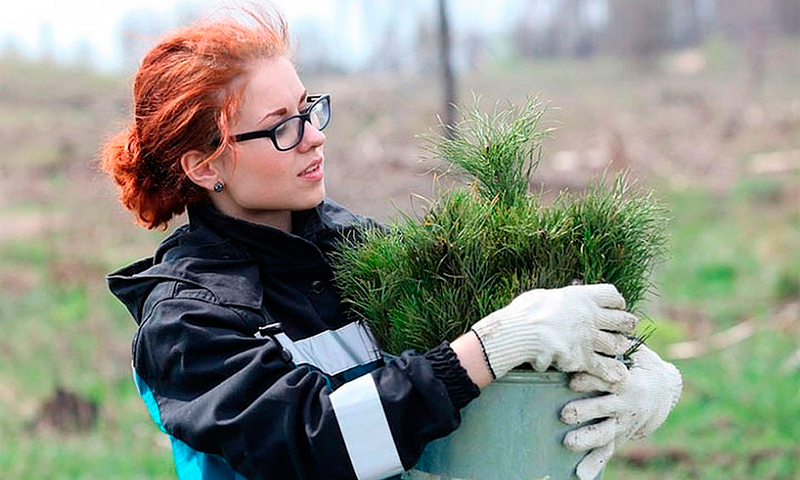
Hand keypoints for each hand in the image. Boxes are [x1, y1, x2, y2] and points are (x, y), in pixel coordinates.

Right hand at [470, 283, 636, 381]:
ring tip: (617, 350)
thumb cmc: (523, 313)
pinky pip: (605, 367)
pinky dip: (612, 372)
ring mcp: (588, 338)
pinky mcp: (582, 359)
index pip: (612, 295)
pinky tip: (618, 375)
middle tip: (623, 329)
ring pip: (617, 344)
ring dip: (618, 347)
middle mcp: (590, 316)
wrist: (517, 333)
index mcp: (580, 297)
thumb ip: (560, 298)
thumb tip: (564, 296)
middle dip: (625, 325)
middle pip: (622, 320)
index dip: (617, 302)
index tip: (615, 308)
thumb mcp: (543, 296)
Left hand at [560, 344, 682, 479]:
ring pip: (604, 432)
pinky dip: (594, 464)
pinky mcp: (620, 435)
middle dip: (585, 410)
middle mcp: (624, 403)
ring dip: (586, 438)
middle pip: (603, 407)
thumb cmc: (637, 363)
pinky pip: (606, 451)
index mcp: (624, 379)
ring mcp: (622, 421)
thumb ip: (614, 342)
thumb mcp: (632, 350)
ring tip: (568, 442)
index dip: (591, 378)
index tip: (573, 379)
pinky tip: (580, 475)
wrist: (665, 389)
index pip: (606, 378)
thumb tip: (594, 313)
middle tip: (566, 414)